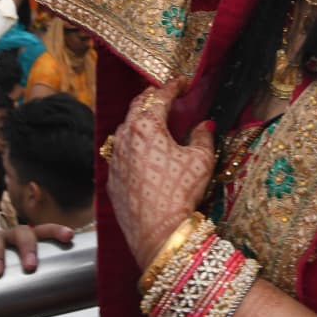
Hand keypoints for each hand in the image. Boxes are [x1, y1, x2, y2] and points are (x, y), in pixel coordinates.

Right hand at [0, 223, 74, 278]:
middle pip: (20, 233)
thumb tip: (53, 303)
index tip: (70, 236)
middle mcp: (3, 237)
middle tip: (31, 267)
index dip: (56, 231)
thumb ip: (27, 281)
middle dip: (28, 247)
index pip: (41, 231)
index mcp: (19, 240)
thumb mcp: (12, 270)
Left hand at [106, 79, 214, 270]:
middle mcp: (125, 137)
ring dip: (140, 121)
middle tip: (169, 96)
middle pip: (137, 106)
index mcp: (146, 125)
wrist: (157, 233)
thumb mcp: (201, 160)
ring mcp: (115, 158)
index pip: (159, 96)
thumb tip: (205, 124)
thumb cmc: (180, 192)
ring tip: (156, 123)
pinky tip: (145, 153)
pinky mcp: (111, 179)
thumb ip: (203, 136)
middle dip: (153, 98)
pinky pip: (120, 152)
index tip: (185, 83)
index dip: (174, 86)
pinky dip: (132, 145)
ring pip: (125, 129)